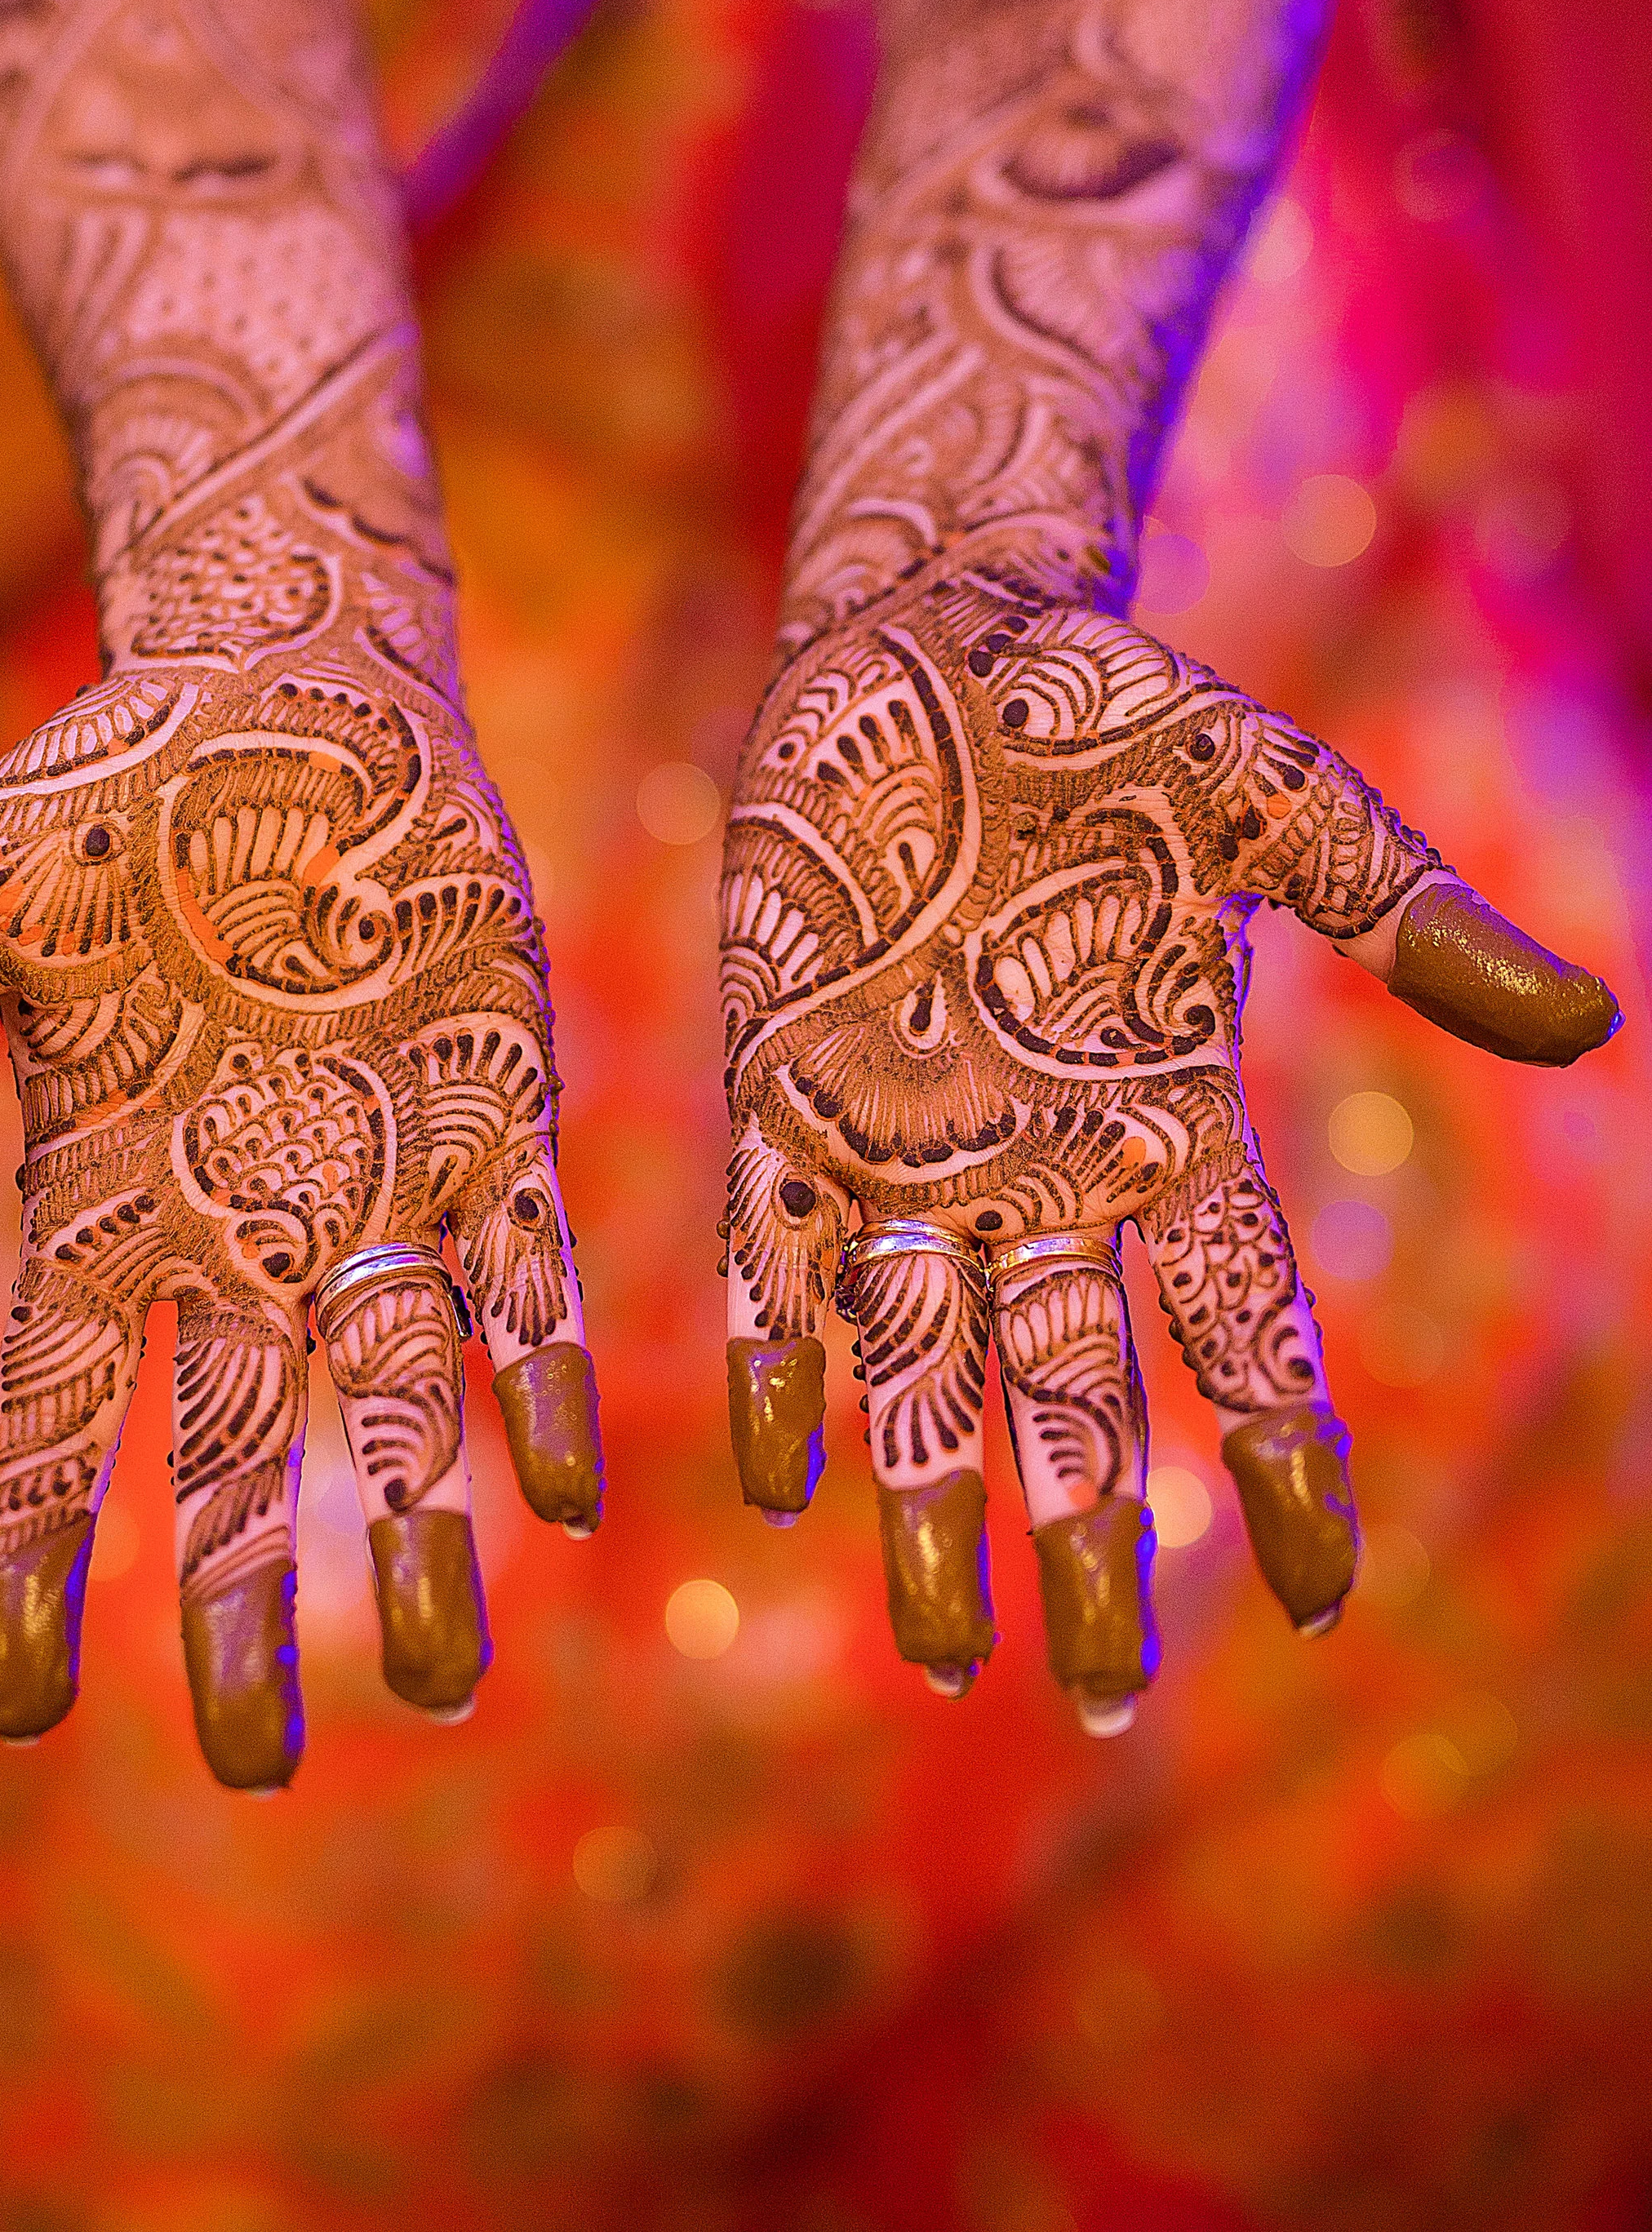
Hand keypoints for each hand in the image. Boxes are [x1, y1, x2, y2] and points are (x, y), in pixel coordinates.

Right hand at [0, 638, 599, 1788]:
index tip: (17, 1700)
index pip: (51, 1412)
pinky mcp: (490, 1112)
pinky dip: (537, 1368)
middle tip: (258, 1762)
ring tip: (441, 1673)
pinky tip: (565, 1478)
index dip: (27, 1553)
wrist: (292, 690)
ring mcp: (372, 1174)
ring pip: (390, 1390)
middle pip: (230, 1448)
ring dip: (414, 1524)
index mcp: (103, 1191)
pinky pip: (519, 1269)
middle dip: (237, 1601)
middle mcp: (241, 1218)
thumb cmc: (108, 787)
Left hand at [719, 575, 1617, 1730]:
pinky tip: (779, 1466)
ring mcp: (910, 1131)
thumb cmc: (1110, 710)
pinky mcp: (788, 1084)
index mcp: (1169, 1108)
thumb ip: (1400, 910)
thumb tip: (1588, 1026)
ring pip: (926, 1355)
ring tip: (936, 1655)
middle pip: (1076, 1387)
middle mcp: (1043, 1155)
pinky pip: (783, 1252)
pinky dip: (785, 1354)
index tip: (1320, 1591)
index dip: (1284, 1455)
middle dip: (1089, 1537)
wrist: (930, 643)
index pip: (1243, 1324)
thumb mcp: (1270, 798)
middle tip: (1104, 1705)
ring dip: (929, 1496)